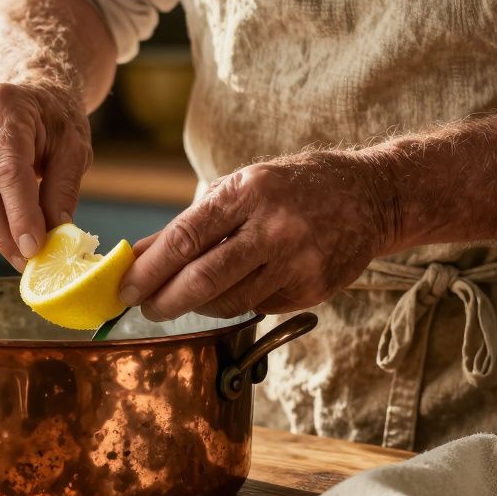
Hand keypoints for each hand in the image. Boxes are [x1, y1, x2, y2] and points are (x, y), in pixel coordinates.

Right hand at [0, 82, 91, 270]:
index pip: (7, 171)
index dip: (19, 214)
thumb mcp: (74, 147)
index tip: (33, 247)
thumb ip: (63, 190)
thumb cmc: (53, 120)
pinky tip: (6, 226)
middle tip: (26, 260)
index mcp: (4, 107)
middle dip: (3, 232)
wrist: (28, 98)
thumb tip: (55, 233)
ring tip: (21, 248)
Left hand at [119, 151, 397, 319]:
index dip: (149, 269)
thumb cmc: (292, 188)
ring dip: (197, 306)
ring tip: (186, 298)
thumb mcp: (240, 188)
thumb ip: (190, 224)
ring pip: (228, 302)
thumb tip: (137, 256)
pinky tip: (236, 288)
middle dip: (165, 300)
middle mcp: (274, 227)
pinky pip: (257, 307)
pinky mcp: (312, 290)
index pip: (185, 238)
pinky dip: (235, 303)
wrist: (371, 196)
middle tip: (146, 307)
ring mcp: (297, 262)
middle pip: (204, 279)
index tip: (124, 287)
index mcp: (248, 192)